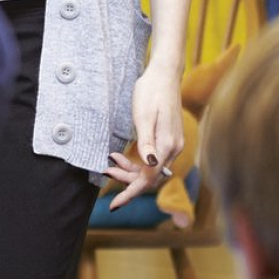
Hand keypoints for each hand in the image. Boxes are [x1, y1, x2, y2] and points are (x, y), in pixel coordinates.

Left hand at [106, 66, 184, 209]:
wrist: (164, 74)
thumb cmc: (151, 92)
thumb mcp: (144, 116)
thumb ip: (146, 142)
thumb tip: (150, 164)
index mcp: (167, 146)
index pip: (148, 179)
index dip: (130, 193)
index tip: (114, 205)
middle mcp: (174, 149)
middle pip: (149, 177)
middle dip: (126, 180)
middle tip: (105, 171)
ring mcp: (173, 145)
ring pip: (149, 169)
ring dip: (130, 170)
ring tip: (110, 161)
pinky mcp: (168, 140)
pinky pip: (152, 159)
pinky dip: (136, 161)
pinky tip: (120, 155)